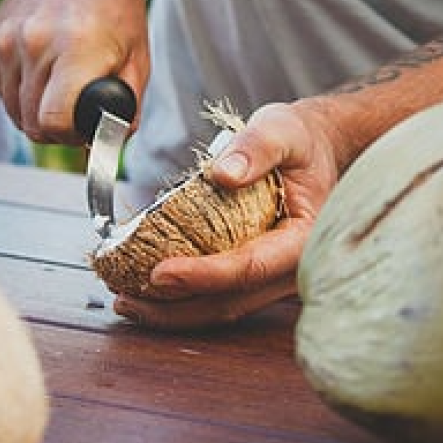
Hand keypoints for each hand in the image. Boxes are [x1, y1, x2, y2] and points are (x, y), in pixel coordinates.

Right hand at [0, 0, 147, 142]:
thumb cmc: (111, 1)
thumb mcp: (137, 53)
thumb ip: (128, 105)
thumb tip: (112, 144)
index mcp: (76, 48)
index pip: (54, 122)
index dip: (72, 135)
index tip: (87, 125)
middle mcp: (34, 45)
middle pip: (33, 125)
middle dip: (58, 129)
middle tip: (79, 109)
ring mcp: (6, 44)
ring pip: (15, 112)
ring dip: (38, 112)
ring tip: (62, 86)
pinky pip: (3, 91)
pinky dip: (22, 92)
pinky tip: (43, 68)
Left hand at [111, 100, 339, 328]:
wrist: (316, 150)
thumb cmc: (299, 141)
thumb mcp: (281, 131)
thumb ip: (256, 148)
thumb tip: (224, 175)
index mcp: (304, 239)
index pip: (250, 267)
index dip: (204, 275)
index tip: (160, 273)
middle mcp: (292, 269)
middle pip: (232, 301)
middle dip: (177, 307)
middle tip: (126, 299)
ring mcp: (275, 278)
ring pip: (225, 307)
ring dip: (175, 312)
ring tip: (128, 302)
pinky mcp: (258, 276)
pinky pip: (222, 296)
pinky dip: (186, 299)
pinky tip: (150, 294)